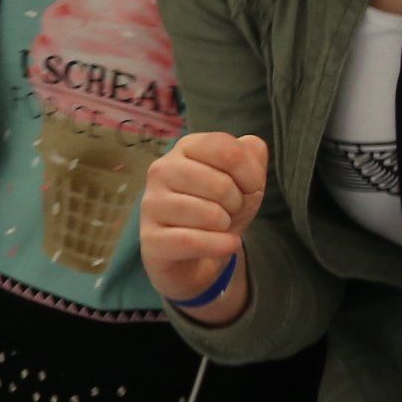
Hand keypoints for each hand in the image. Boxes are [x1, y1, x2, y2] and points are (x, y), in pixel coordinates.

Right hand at [139, 132, 268, 318]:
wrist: (195, 257)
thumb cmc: (218, 211)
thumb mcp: (244, 182)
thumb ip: (251, 157)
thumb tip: (252, 144)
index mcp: (185, 148)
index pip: (227, 149)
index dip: (251, 174)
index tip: (249, 189)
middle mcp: (162, 170)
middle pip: (221, 185)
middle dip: (237, 205)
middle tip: (229, 212)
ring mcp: (152, 204)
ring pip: (209, 214)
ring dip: (225, 227)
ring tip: (218, 228)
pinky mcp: (150, 238)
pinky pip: (192, 241)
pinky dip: (219, 246)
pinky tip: (225, 245)